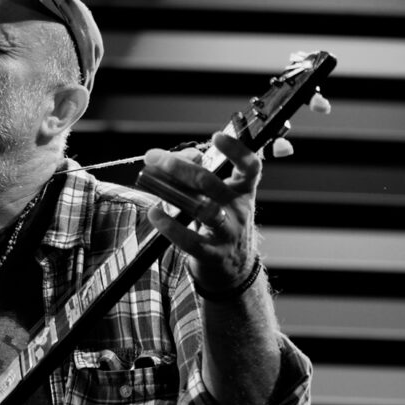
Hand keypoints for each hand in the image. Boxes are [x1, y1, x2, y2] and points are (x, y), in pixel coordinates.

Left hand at [143, 133, 261, 293]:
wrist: (233, 267)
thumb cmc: (222, 222)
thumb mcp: (220, 196)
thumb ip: (198, 173)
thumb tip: (173, 158)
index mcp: (243, 190)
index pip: (250, 166)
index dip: (237, 150)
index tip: (217, 136)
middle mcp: (239, 209)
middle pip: (212, 184)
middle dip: (181, 168)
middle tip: (157, 159)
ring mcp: (228, 233)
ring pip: (205, 211)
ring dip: (175, 195)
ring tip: (154, 183)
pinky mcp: (213, 254)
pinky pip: (191, 241)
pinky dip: (170, 226)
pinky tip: (155, 214)